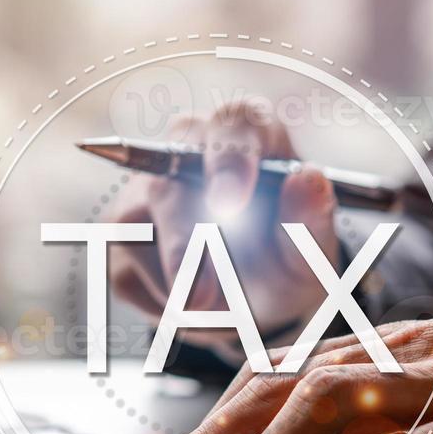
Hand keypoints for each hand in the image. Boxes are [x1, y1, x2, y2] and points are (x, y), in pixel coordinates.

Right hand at [106, 99, 338, 345]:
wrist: (258, 300)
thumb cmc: (286, 259)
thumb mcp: (311, 251)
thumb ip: (311, 219)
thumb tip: (308, 178)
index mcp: (247, 134)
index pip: (232, 124)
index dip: (228, 159)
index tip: (230, 204)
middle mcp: (188, 150)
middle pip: (168, 181)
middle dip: (184, 244)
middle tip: (201, 297)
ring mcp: (145, 189)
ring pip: (139, 232)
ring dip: (181, 285)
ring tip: (228, 309)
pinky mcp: (121, 232)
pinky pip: (129, 272)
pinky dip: (165, 303)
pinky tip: (196, 305)